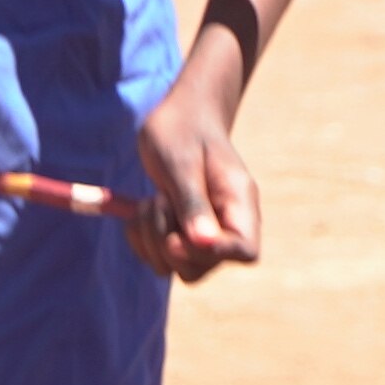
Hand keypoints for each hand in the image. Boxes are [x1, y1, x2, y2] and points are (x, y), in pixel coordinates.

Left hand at [129, 57, 260, 281]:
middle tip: (157, 200)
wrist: (179, 115)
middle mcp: (226, 224)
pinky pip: (159, 259)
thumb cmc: (182, 130)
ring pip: (179, 268)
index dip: (214, 254)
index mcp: (238, 203)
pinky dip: (141, 240)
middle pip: (204, 267)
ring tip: (150, 199)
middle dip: (169, 242)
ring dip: (152, 239)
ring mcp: (203, 233)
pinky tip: (138, 211)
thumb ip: (192, 202)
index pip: (245, 252)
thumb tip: (203, 244)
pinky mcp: (180, 235)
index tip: (178, 234)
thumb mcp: (181, 161)